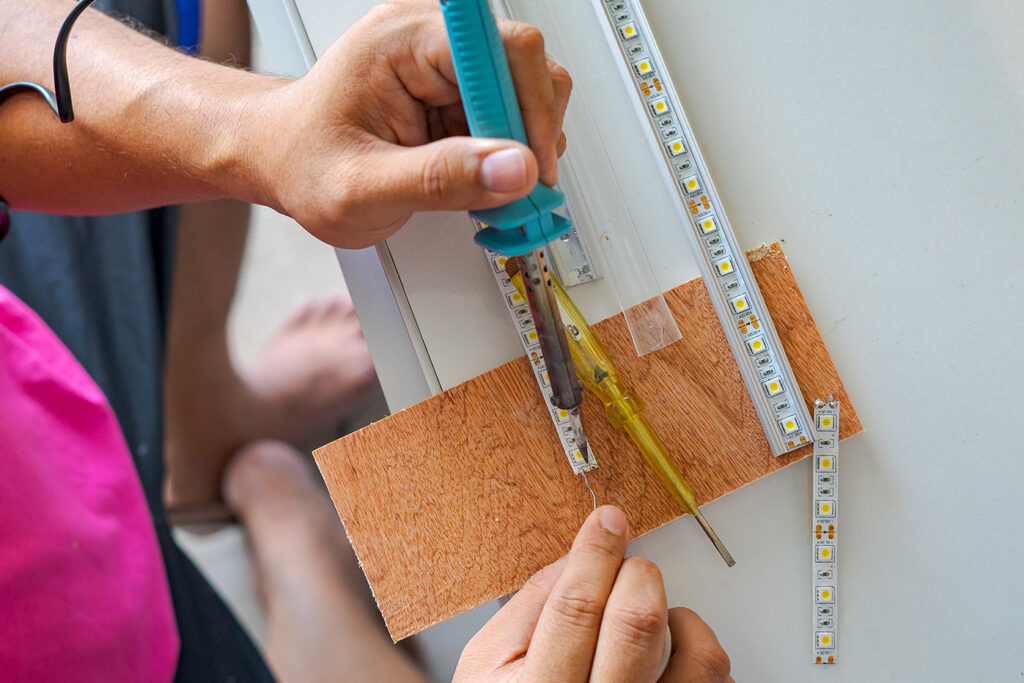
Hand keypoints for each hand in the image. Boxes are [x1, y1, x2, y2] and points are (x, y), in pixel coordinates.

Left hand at [248, 0, 571, 247]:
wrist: (279, 161)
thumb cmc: (302, 163)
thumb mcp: (362, 188)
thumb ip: (438, 180)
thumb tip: (513, 169)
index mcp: (404, 41)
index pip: (505, 50)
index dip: (531, 109)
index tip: (531, 165)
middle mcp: (430, 40)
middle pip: (526, 69)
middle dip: (532, 136)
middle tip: (516, 189)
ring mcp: (445, 66)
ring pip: (524, 96)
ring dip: (522, 151)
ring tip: (491, 191)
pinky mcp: (454, 93)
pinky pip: (506, 117)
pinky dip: (507, 158)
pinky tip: (481, 183)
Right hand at [454, 505, 731, 681]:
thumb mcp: (488, 661)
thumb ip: (528, 603)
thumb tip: (580, 554)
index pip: (577, 607)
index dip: (596, 552)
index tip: (607, 522)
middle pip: (638, 624)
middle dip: (636, 575)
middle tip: (627, 571)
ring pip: (697, 657)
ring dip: (677, 618)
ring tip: (651, 619)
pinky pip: (717, 682)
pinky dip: (700, 652)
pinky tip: (671, 654)